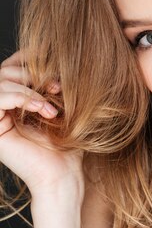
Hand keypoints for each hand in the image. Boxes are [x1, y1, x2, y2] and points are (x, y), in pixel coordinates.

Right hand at [0, 51, 83, 197]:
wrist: (63, 176)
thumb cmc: (68, 146)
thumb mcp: (63, 106)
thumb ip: (54, 82)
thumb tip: (55, 51)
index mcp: (15, 101)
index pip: (15, 65)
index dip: (34, 58)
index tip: (59, 68)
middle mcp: (1, 108)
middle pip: (7, 69)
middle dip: (34, 72)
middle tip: (60, 88)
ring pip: (2, 79)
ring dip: (31, 86)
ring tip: (53, 104)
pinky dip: (23, 97)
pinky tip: (44, 109)